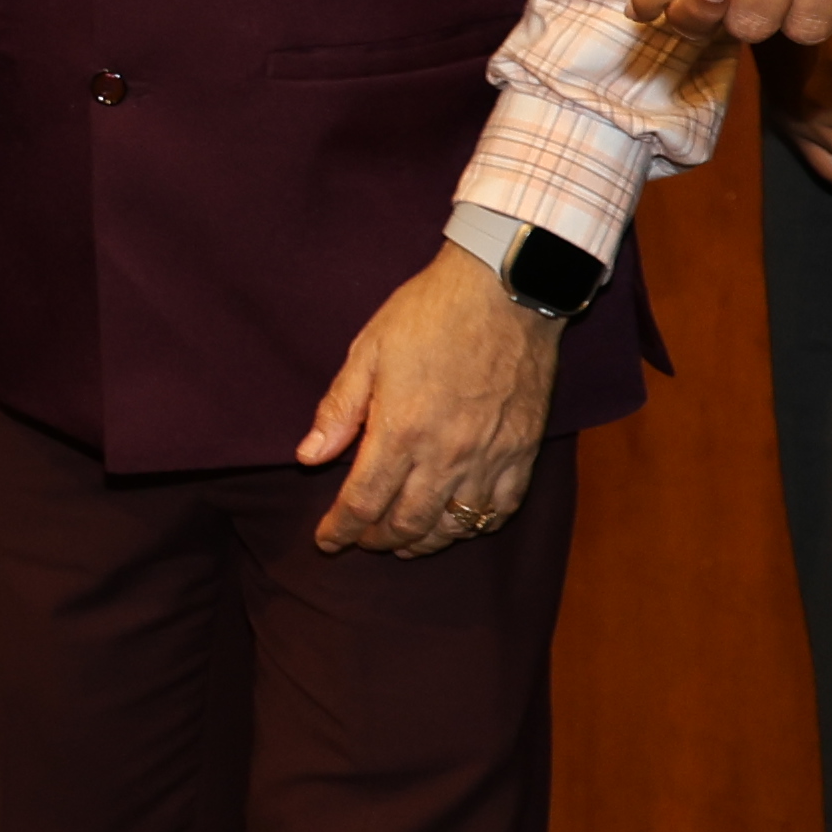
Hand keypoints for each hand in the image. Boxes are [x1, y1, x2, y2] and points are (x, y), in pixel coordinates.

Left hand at [298, 250, 565, 555]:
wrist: (506, 290)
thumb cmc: (430, 313)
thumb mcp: (368, 351)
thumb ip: (339, 410)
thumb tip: (308, 457)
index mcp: (401, 432)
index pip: (363, 503)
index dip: (340, 529)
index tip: (326, 540)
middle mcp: (446, 455)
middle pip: (407, 525)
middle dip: (376, 540)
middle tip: (361, 539)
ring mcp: (490, 457)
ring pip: (454, 526)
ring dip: (423, 541)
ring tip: (403, 540)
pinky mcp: (523, 451)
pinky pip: (500, 509)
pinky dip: (475, 525)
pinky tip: (457, 521)